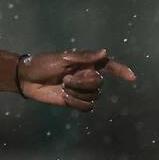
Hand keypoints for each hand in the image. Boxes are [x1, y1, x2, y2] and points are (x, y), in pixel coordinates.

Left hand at [18, 48, 135, 111]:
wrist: (27, 79)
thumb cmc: (43, 64)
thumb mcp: (62, 58)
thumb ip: (84, 57)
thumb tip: (104, 52)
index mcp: (85, 63)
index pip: (108, 66)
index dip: (121, 71)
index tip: (132, 77)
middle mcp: (86, 76)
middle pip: (99, 84)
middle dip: (83, 83)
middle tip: (66, 79)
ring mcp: (80, 90)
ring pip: (93, 97)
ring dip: (77, 93)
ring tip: (63, 87)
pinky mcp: (73, 102)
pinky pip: (86, 107)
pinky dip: (76, 103)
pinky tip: (64, 98)